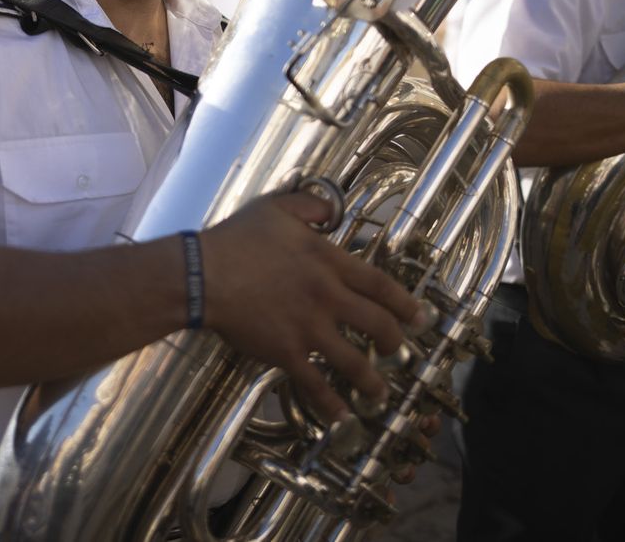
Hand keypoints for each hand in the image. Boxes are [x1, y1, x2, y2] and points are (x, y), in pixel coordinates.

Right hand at [199, 192, 420, 425]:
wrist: (202, 275)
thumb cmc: (236, 239)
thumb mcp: (276, 208)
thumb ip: (309, 206)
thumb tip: (330, 211)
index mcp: (329, 262)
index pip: (381, 285)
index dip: (406, 303)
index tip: (421, 317)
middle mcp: (328, 297)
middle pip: (378, 325)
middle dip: (395, 343)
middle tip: (399, 352)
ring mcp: (309, 329)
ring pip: (355, 362)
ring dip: (373, 381)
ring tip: (379, 394)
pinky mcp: (287, 353)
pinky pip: (315, 384)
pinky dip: (331, 405)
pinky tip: (342, 418)